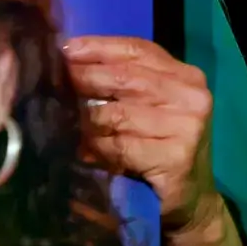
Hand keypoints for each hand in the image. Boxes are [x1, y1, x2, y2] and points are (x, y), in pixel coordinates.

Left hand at [67, 36, 217, 227]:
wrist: (192, 199)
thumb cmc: (160, 148)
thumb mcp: (149, 109)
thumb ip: (124, 86)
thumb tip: (70, 64)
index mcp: (186, 76)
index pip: (139, 50)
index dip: (100, 46)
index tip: (66, 48)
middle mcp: (191, 96)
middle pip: (127, 78)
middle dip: (85, 77)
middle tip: (55, 80)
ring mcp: (187, 126)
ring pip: (119, 114)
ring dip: (87, 120)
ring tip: (65, 122)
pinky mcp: (176, 157)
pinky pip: (122, 147)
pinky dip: (98, 148)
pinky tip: (85, 152)